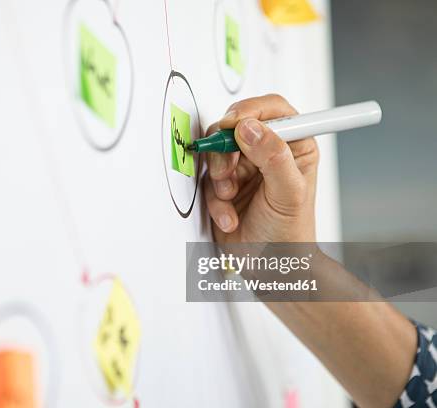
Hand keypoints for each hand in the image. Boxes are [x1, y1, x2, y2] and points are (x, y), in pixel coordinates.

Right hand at [203, 94, 318, 242]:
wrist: (269, 269)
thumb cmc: (290, 235)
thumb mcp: (288, 194)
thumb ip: (273, 157)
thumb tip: (250, 128)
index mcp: (294, 147)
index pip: (273, 110)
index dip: (250, 111)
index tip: (233, 124)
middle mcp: (268, 153)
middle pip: (236, 127)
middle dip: (226, 151)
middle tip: (227, 173)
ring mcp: (244, 169)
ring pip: (217, 153)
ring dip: (219, 178)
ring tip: (230, 198)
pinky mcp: (224, 186)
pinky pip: (207, 180)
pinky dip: (214, 201)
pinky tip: (229, 217)